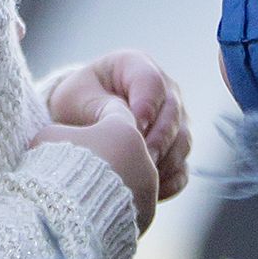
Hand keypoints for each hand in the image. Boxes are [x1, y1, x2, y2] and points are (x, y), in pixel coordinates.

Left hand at [43, 52, 191, 202]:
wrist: (76, 124)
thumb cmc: (74, 103)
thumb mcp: (76, 99)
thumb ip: (102, 107)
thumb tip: (131, 126)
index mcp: (136, 66)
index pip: (152, 83)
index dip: (146, 105)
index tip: (135, 126)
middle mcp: (163, 90)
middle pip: (173, 114)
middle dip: (157, 139)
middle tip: (140, 158)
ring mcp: (173, 120)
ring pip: (183, 141)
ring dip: (165, 162)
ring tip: (142, 178)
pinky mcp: (174, 149)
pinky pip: (182, 168)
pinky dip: (169, 181)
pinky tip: (149, 192)